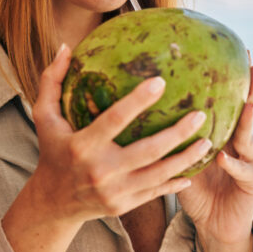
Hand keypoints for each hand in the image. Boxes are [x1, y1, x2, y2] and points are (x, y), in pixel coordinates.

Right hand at [29, 44, 210, 222]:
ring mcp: (114, 191)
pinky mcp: (123, 206)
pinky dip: (175, 183)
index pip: (114, 120)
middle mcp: (100, 170)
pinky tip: (193, 172)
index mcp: (82, 145)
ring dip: (186, 158)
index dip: (138, 101)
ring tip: (208, 141)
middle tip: (200, 114)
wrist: (53, 202)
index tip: (160, 81)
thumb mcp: (44, 116)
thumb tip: (64, 46)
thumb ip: (52, 80)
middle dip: (177, 133)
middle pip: (147, 150)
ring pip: (158, 174)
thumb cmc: (53, 150)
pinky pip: (155, 192)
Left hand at [178, 62, 252, 251]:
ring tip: (248, 106)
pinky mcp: (252, 183)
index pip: (230, 99)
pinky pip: (243, 171)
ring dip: (248, 121)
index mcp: (224, 133)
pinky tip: (223, 156)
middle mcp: (241, 142)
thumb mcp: (181, 158)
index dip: (234, 77)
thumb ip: (170, 135)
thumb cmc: (196, 190)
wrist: (215, 225)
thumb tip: (135, 109)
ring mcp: (250, 161)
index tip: (237, 49)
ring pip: (250, 138)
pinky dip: (233, 164)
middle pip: (249, 110)